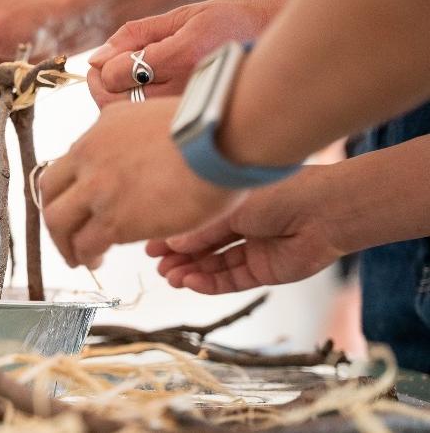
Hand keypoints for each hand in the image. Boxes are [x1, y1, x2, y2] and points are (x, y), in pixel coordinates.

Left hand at [38, 98, 240, 268]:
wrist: (222, 136)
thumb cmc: (212, 127)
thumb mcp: (157, 117)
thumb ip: (139, 136)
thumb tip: (147, 150)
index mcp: (103, 127)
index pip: (68, 161)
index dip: (68, 187)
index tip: (77, 202)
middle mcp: (91, 155)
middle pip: (50, 192)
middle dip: (55, 216)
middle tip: (66, 233)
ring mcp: (98, 187)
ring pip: (58, 221)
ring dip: (64, 242)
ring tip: (78, 256)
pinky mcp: (114, 219)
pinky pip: (85, 244)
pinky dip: (84, 255)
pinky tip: (95, 260)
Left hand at [86, 0, 291, 106]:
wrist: (282, 47)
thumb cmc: (234, 22)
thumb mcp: (185, 15)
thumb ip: (136, 35)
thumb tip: (97, 57)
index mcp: (182, 55)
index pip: (117, 75)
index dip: (102, 70)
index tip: (103, 62)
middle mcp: (186, 88)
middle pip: (117, 105)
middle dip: (101, 89)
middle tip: (102, 75)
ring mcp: (192, 111)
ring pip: (132, 123)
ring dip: (117, 105)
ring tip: (126, 85)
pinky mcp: (197, 124)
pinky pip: (152, 130)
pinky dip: (138, 118)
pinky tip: (147, 101)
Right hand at [146, 166, 342, 294]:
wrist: (327, 210)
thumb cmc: (282, 193)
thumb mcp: (231, 207)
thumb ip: (202, 229)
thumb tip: (172, 245)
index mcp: (235, 202)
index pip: (197, 222)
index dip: (174, 234)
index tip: (149, 245)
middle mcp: (244, 226)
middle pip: (204, 246)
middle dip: (179, 256)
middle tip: (157, 266)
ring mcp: (254, 249)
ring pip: (215, 265)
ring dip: (191, 272)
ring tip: (170, 277)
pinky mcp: (265, 271)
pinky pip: (232, 280)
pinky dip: (210, 283)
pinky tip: (191, 282)